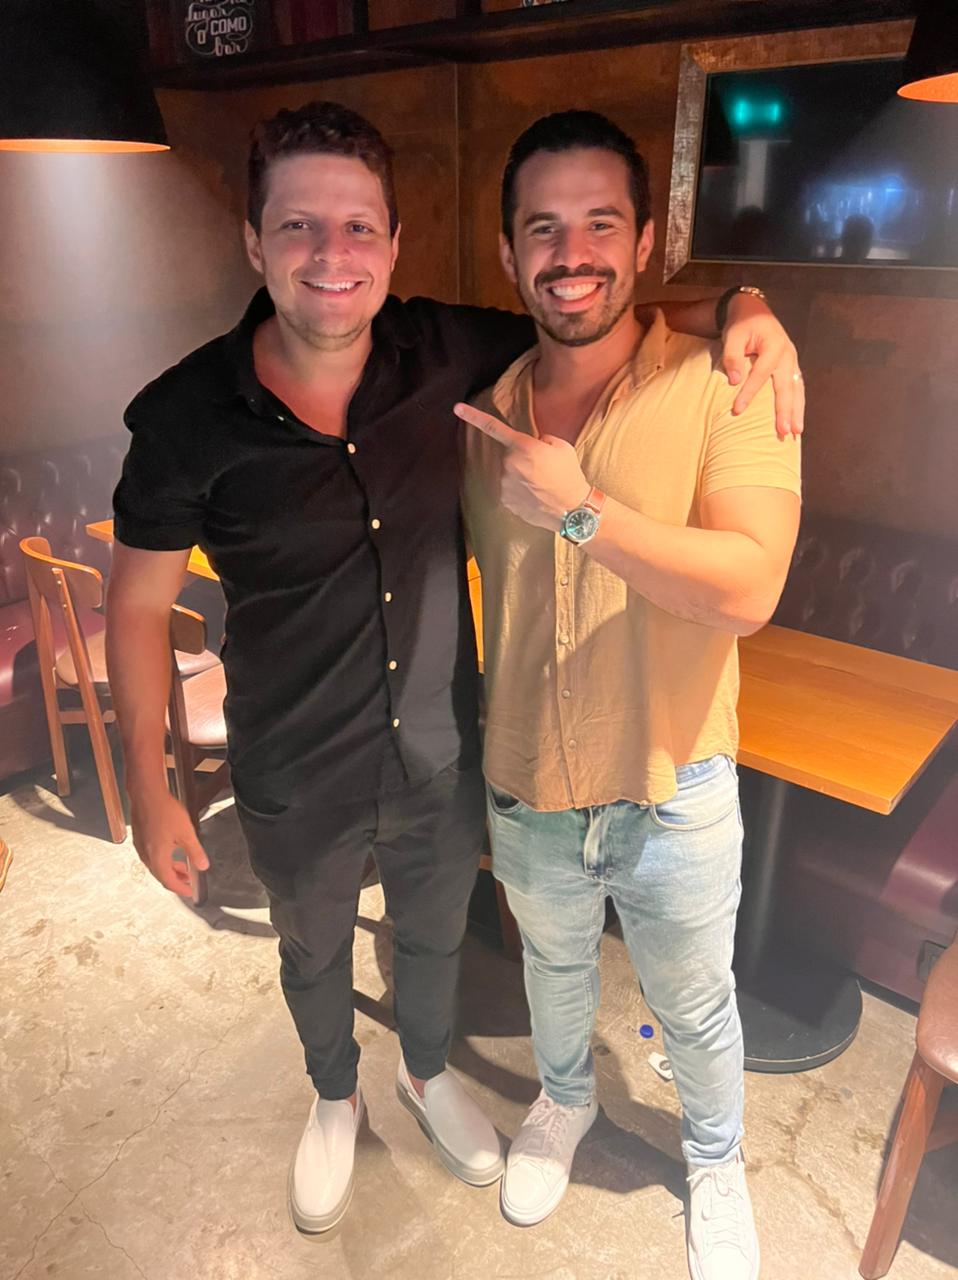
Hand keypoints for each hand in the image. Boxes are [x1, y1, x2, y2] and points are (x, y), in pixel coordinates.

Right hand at [130, 788, 209, 897]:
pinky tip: (172, 851)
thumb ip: (195, 852)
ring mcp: (141, 847)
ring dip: (170, 869)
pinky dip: (163, 859)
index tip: (189, 892)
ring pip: (156, 865)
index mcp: (157, 857)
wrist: (146, 794)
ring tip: (183, 867)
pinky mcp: (140, 838)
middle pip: (161, 875)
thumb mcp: (186, 833)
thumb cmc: (163, 810)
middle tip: (188, 881)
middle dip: (176, 879)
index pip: (168, 881)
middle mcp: (146, 855)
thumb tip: (203, 866)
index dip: (180, 889)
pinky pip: (152, 855)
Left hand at [454, 403, 588, 530]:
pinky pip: (509, 489)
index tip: (456, 408)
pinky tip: (535, 495)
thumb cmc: (569, 475)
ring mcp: (505, 483)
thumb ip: (542, 439)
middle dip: (523, 458)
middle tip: (544, 469)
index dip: (473, 416)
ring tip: (542, 484)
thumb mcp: (562, 446)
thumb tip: (534, 442)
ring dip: (522, 475)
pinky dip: (520, 491)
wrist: (572, 510)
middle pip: (510, 455)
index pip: (493, 427)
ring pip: (509, 473)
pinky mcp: (505, 500)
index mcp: (523, 446)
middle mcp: (509, 463)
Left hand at [721, 293, 804, 439]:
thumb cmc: (742, 324)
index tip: (737, 410)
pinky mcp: (791, 367)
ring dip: (797, 412)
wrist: (755, 311)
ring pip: (797, 389)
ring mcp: (792, 361)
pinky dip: (797, 405)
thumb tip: (734, 380)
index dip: (749, 392)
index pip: (761, 373)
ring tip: (795, 432)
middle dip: (786, 410)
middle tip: (783, 431)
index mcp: (774, 345)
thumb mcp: (733, 335)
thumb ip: (733, 356)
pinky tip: (796, 421)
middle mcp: (788, 354)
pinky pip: (797, 388)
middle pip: (787, 386)